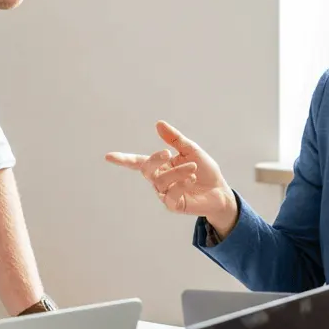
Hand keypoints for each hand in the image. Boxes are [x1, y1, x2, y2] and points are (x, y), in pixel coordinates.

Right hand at [105, 121, 238, 235]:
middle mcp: (159, 180)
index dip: (123, 159)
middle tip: (168, 153)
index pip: (138, 162)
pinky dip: (181, 184)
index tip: (109, 156)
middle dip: (154, 160)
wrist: (220, 190)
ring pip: (161, 181)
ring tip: (194, 168)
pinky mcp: (174, 205)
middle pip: (147, 169)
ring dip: (178, 172)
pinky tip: (192, 180)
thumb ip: (175, 139)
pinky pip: (171, 194)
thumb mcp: (191, 150)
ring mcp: (165, 194)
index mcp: (161, 165)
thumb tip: (158, 123)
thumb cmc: (205, 170)